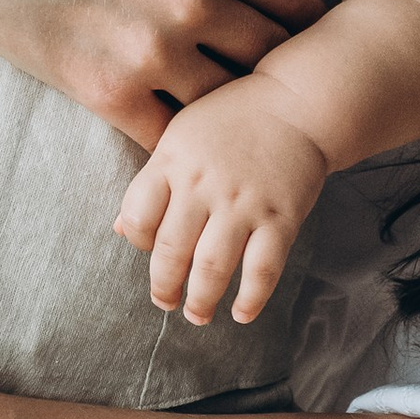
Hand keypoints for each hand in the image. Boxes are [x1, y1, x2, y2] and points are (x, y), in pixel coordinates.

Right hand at [0, 0, 325, 145]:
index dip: (308, 17)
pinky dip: (185, 137)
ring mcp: (150, 54)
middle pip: (274, 56)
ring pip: (230, 101)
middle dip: (283, 67)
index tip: (304, 29)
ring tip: (241, 112)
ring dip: (238, 107)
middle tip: (282, 79)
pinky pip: (173, 135)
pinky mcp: (107, 93)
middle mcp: (191, 2)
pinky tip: (186, 130)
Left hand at [115, 85, 329, 325]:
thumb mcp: (180, 137)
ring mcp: (244, 203)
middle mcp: (204, 185)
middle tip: (165, 303)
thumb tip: (122, 229)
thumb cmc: (232, 119)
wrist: (297, 103)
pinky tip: (241, 314)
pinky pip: (263, 269)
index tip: (147, 252)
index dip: (137, 242)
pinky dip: (252, 299)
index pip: (139, 216)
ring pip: (213, 267)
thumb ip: (153, 180)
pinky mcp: (281, 218)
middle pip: (171, 250)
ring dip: (201, 300)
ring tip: (197, 315)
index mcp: (173, 162)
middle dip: (164, 287)